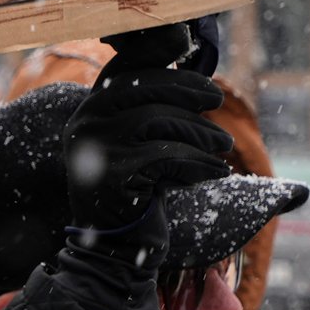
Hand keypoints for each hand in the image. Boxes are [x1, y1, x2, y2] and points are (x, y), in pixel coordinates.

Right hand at [63, 23, 232, 262]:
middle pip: (144, 86)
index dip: (162, 58)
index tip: (197, 63)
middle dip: (188, 91)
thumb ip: (152, 108)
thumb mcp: (139, 143)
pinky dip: (199, 163)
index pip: (125, 67)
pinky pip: (167, 156)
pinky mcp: (112, 176)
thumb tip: (192, 67)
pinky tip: (216, 172)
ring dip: (200, 133)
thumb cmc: (137, 190)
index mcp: (90, 109)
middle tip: (218, 102)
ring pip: (159, 119)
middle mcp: (85, 123)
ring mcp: (95, 148)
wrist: (115, 250)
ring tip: (223, 147)